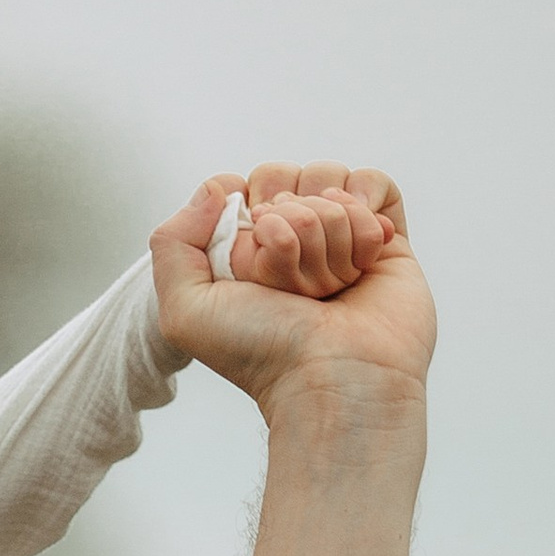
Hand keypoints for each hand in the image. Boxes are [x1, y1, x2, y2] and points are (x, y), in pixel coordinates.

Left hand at [151, 164, 435, 416]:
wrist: (338, 377)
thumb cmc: (262, 352)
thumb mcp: (186, 312)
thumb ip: (172, 242)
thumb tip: (220, 188)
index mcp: (243, 250)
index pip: (245, 186)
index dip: (253, 212)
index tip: (258, 259)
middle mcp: (289, 239)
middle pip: (288, 178)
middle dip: (292, 226)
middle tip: (298, 285)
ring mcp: (336, 236)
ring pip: (329, 180)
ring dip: (329, 230)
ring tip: (332, 283)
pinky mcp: (382, 236)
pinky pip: (373, 184)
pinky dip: (364, 215)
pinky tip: (364, 256)